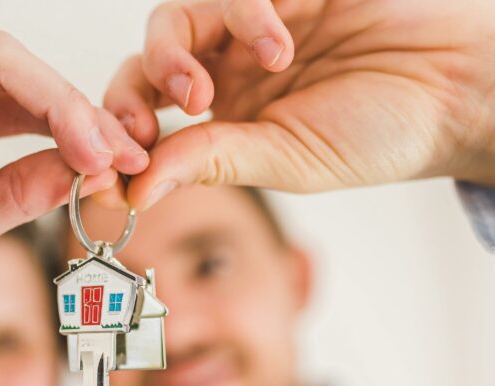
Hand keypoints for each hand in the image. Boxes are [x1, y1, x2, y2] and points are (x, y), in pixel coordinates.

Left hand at [104, 0, 494, 209]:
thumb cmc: (378, 133)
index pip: (149, 123)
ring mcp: (248, 27)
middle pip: (143, 66)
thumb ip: (210, 162)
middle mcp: (228, 71)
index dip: (118, 142)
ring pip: (174, 20)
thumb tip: (135, 193)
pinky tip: (278, 45)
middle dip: (129, 95)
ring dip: (174, 56)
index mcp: (224, 121)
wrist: (456, 88)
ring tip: (204, 93)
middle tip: (141, 126)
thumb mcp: (285, 160)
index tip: (104, 175)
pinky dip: (243, 13)